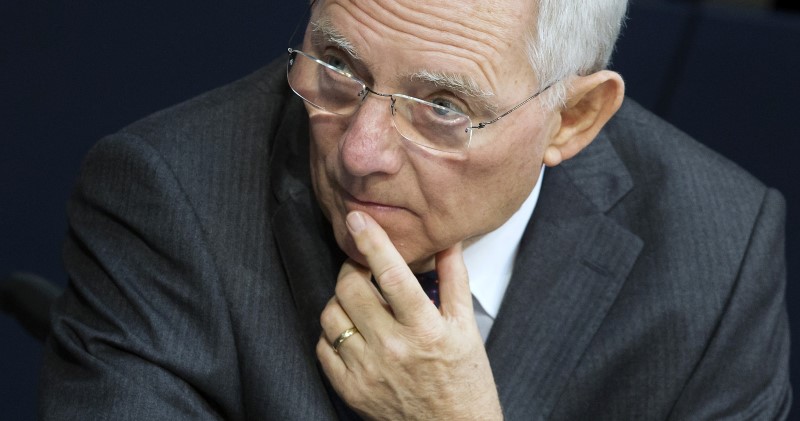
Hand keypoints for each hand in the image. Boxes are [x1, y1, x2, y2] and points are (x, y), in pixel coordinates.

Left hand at [317, 211, 502, 419]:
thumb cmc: (464, 381)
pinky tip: (353, 330)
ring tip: (359, 300)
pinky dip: (333, 332)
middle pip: (350, 288)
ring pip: (331, 315)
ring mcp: (367, 370)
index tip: (358, 218)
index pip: (390, 273)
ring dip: (341, 299)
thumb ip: (453, 279)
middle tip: (364, 268)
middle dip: (353, 268)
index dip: (371, 240)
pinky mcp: (350, 389)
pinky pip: (323, 347)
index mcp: (424, 328)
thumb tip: (447, 242)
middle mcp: (392, 348)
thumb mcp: (466, 327)